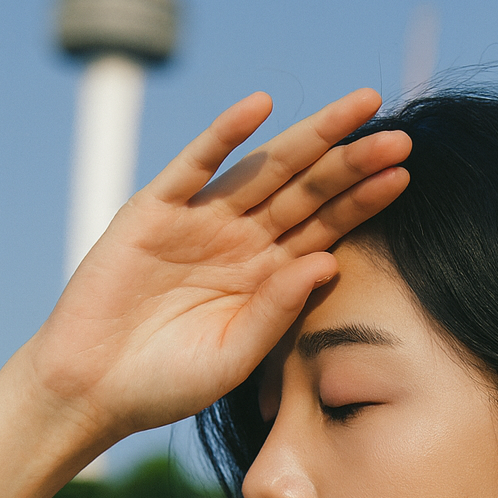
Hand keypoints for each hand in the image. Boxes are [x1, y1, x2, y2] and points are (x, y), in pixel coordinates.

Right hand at [25, 89, 410, 448]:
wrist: (92, 390)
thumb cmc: (166, 383)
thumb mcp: (234, 356)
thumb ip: (277, 312)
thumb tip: (330, 260)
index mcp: (266, 276)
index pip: (326, 227)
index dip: (363, 201)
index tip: (405, 175)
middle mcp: (240, 240)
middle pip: (307, 189)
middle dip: (352, 161)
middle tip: (400, 134)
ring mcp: (199, 220)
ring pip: (265, 168)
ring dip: (311, 138)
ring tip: (359, 107)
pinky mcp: (153, 211)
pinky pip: (194, 165)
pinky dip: (224, 134)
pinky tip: (260, 107)